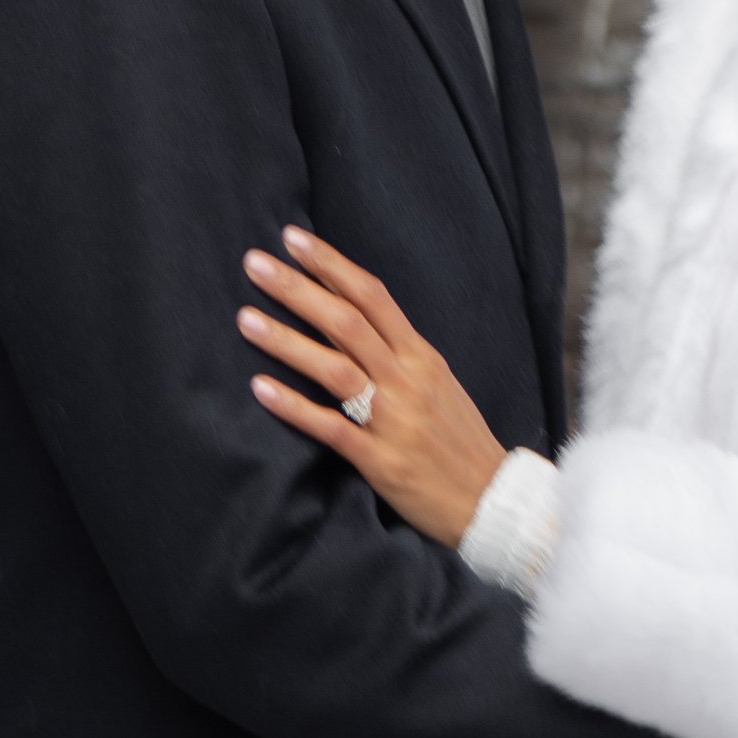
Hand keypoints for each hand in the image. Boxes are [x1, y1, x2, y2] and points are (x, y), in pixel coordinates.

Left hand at [240, 225, 510, 545]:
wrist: (491, 499)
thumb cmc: (458, 437)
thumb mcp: (437, 382)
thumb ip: (398, 351)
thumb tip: (352, 315)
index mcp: (421, 355)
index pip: (372, 295)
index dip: (331, 264)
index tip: (293, 238)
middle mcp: (407, 379)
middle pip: (347, 322)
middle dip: (298, 289)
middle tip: (255, 263)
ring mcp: (394, 420)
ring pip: (337, 369)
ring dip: (288, 341)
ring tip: (246, 319)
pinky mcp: (382, 461)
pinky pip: (333, 428)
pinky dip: (296, 407)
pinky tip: (261, 389)